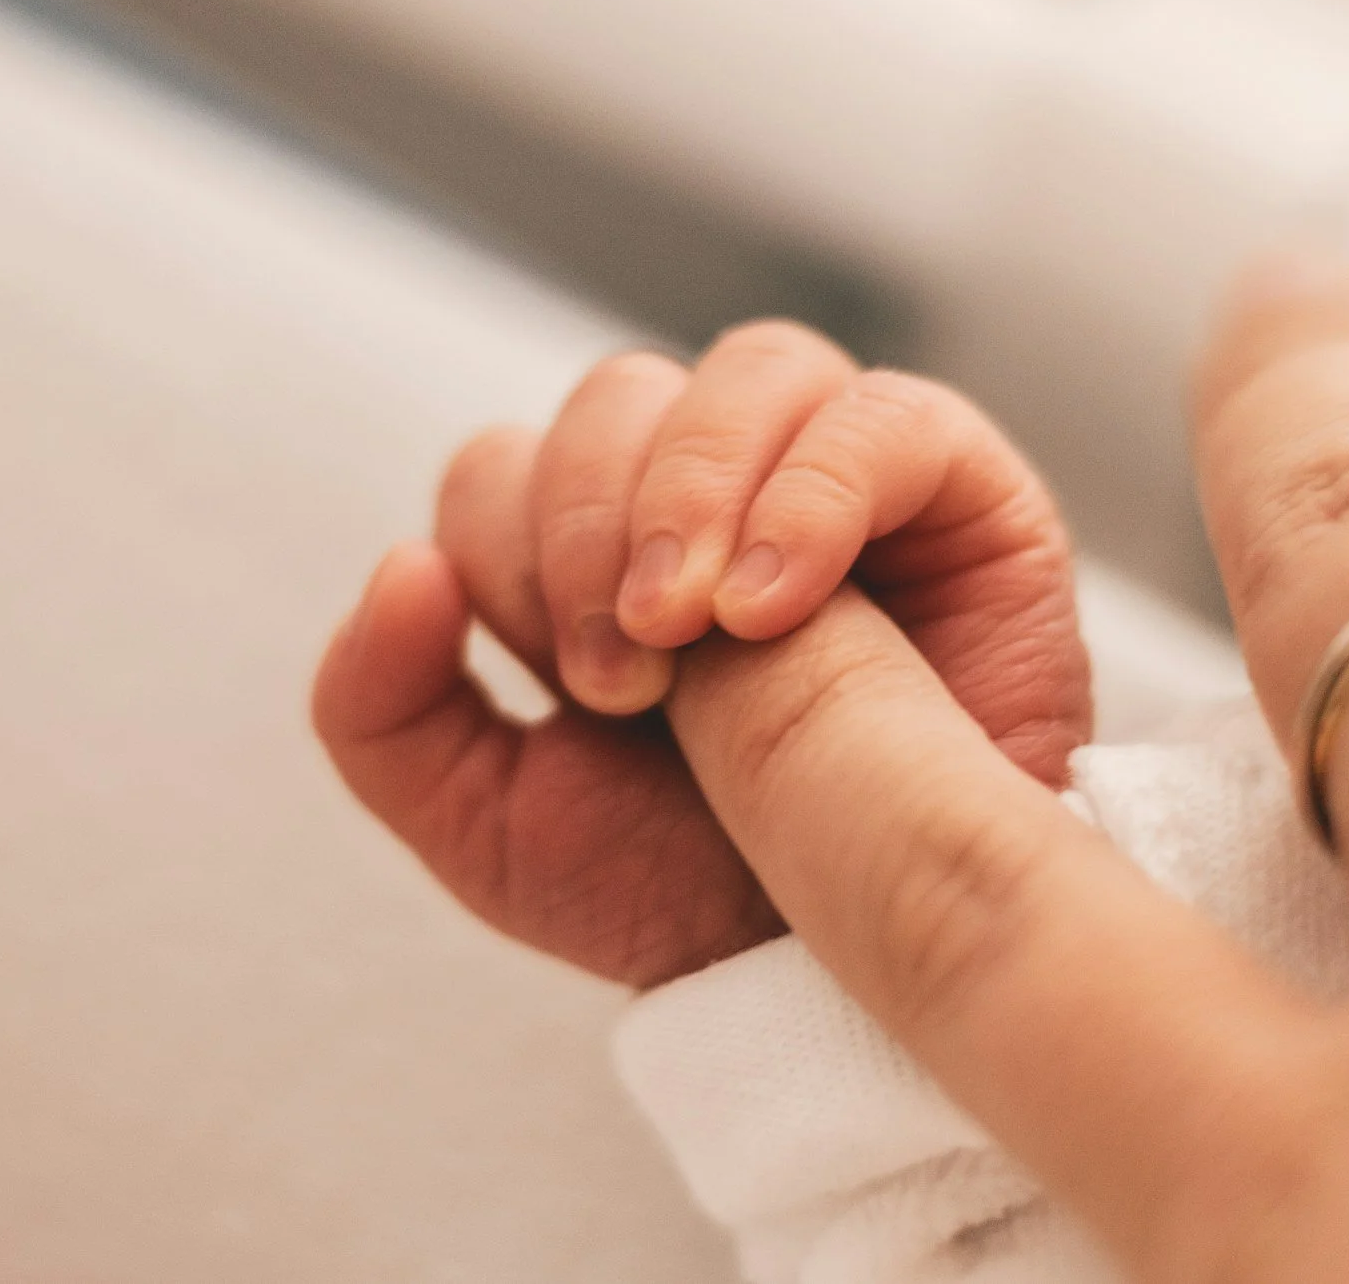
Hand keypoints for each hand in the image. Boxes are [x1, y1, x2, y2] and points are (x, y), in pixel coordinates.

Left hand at [312, 321, 1088, 987]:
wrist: (842, 978)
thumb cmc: (680, 889)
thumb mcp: (489, 826)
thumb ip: (383, 710)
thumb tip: (400, 562)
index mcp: (594, 550)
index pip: (509, 462)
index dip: (511, 549)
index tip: (574, 686)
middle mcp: (715, 491)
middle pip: (618, 395)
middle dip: (595, 525)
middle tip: (629, 675)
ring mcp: (840, 477)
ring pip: (751, 370)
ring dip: (698, 487)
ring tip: (708, 627)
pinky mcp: (965, 494)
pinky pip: (888, 417)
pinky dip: (819, 489)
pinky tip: (780, 604)